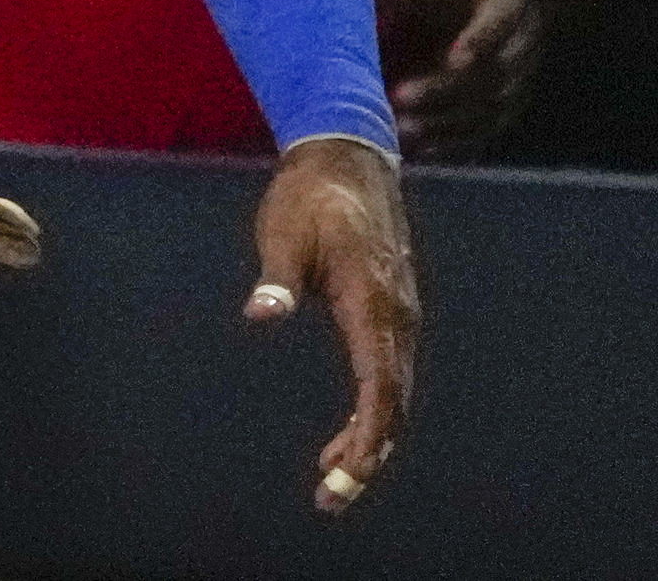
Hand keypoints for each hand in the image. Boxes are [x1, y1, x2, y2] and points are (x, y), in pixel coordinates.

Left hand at [247, 136, 415, 513]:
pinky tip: (347, 437)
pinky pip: (389, 376)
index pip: (379, 387)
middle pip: (393, 404)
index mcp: (373, 303)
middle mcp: (397, 318)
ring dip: (370, 440)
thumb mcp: (283, 232)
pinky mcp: (392, 315)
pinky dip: (373, 413)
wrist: (347, 163)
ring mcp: (400, 317)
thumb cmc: (308, 199)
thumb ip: (276, 277)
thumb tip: (261, 313)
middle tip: (332, 499)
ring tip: (334, 479)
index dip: (367, 437)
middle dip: (367, 456)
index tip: (347, 474)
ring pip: (394, 394)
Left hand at [373, 0, 543, 157]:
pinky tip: (417, 152)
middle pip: (492, 76)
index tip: (453, 59)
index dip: (480, 41)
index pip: (499, 23)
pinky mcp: (505, 102)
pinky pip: (485, 129)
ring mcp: (516, 78)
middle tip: (400, 101)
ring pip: (490, 109)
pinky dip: (454, 144)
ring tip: (400, 133)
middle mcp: (519, 45)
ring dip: (447, 125)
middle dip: (446, 92)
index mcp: (506, 1)